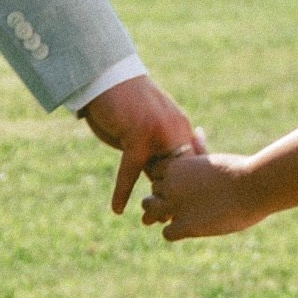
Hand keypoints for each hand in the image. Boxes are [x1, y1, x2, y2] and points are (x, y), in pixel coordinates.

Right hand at [80, 75, 198, 215]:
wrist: (107, 76)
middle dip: (178, 199)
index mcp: (180, 128)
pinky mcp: (138, 136)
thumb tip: (158, 178)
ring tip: (151, 221)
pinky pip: (131, 171)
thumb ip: (155, 149)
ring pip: (158, 175)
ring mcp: (159, 133)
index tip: (191, 208)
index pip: (191, 163)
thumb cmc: (123, 103)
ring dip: (154, 199)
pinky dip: (123, 191)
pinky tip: (117, 209)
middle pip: (179, 173)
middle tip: (173, 221)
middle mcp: (175, 130)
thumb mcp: (145, 129)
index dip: (190, 187)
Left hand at [141, 149, 266, 242]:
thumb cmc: (240, 170)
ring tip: (183, 216)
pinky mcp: (185, 226)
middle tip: (183, 204)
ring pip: (150, 212)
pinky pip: (166, 233)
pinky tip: (192, 227)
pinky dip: (176, 232)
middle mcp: (170, 184)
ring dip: (162, 216)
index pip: (155, 173)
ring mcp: (175, 206)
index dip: (166, 181)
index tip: (181, 186)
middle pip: (153, 193)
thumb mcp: (214, 158)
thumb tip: (197, 131)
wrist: (255, 186)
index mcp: (175, 166)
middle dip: (164, 199)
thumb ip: (200, 149)